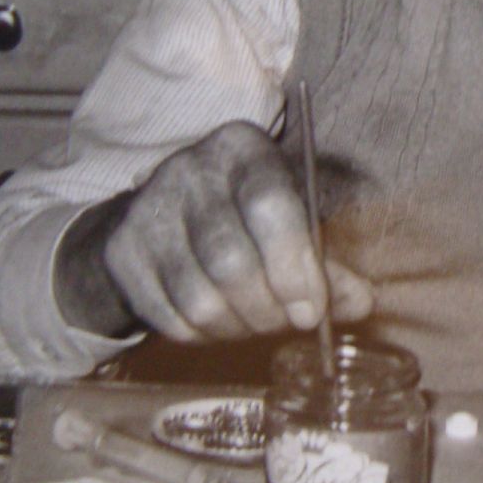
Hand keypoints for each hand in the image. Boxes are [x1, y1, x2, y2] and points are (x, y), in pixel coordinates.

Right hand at [53, 121, 372, 341]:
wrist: (160, 216)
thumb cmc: (246, 218)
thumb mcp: (293, 223)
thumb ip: (328, 263)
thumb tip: (361, 302)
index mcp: (242, 147)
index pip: (269, 203)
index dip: (294, 264)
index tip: (312, 312)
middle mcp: (188, 168)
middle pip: (231, 261)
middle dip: (268, 310)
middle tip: (287, 324)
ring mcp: (147, 209)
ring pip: (200, 298)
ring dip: (238, 328)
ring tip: (255, 322)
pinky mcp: (121, 253)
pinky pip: (170, 318)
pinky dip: (204, 336)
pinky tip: (219, 321)